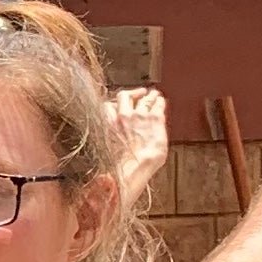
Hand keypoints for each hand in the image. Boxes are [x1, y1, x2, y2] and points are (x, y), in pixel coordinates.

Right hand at [112, 85, 170, 210]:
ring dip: (149, 96)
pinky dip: (159, 102)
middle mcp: (121, 115)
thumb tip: (101, 160)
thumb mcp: (102, 154)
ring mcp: (139, 116)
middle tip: (139, 93)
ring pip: (144, 99)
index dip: (114, 104)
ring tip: (153, 95)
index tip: (117, 105)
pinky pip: (157, 104)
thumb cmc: (116, 166)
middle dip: (132, 94)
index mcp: (106, 123)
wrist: (133, 167)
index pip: (107, 106)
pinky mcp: (155, 119)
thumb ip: (104, 146)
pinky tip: (161, 101)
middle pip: (125, 96)